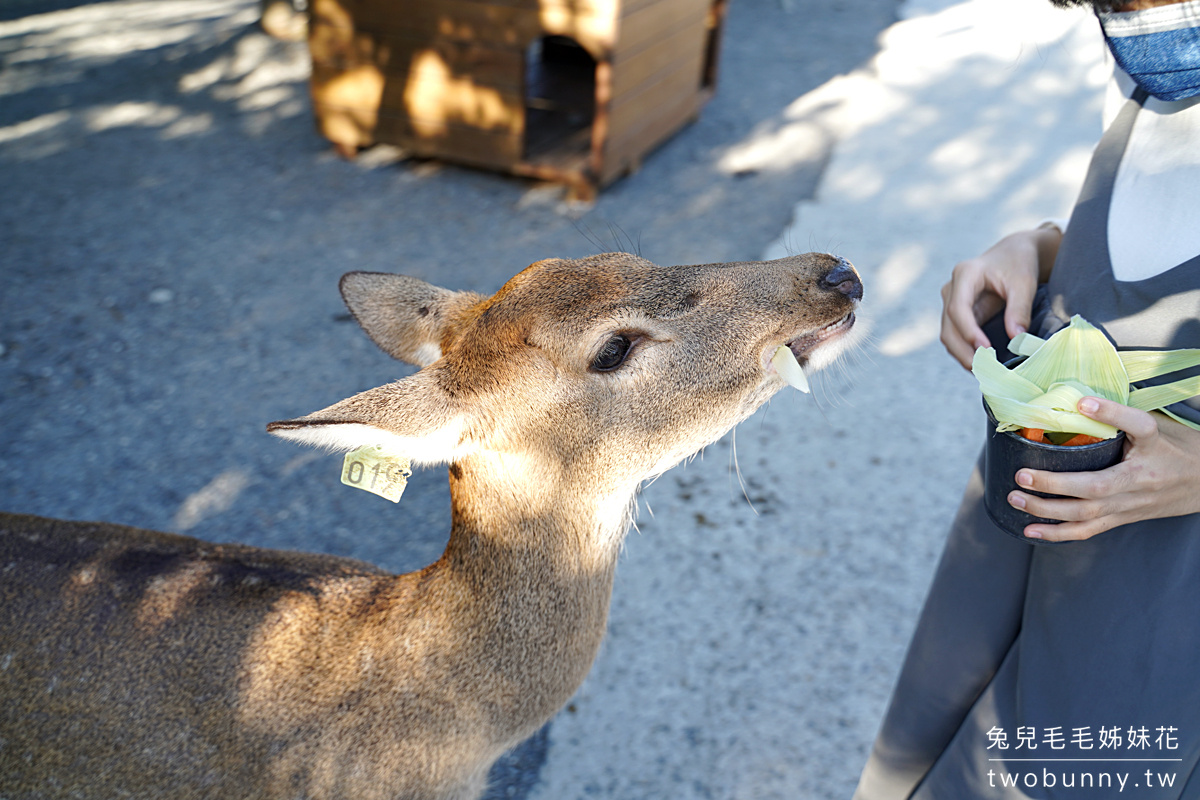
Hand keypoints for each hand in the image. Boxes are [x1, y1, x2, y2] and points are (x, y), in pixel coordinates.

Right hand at [940, 226, 1060, 368]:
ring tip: (984, 372)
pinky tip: (982, 364)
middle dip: (963, 351)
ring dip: (963, 355)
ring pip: (948, 335)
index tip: (986, 350)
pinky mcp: (957, 314)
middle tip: (983, 370)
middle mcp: (951, 289)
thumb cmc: (1019, 264)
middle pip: (948, 327)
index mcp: (965, 275)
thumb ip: (1019, 310)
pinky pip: (956, 337)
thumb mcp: (1024, 282)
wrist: (1014, 254)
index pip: (957, 309)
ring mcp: (951, 302)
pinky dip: (966, 351)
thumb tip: (1016, 340)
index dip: (968, 332)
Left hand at [1008, 397, 1199, 541]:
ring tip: (1016, 499)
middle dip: (1055, 483)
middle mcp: (1140, 479)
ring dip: (1047, 509)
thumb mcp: (1160, 424)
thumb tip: (1081, 398)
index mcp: (1154, 446)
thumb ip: (1125, 414)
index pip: (1138, 426)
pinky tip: (1031, 530)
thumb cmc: (1178, 449)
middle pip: (1095, 486)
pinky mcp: (1123, 517)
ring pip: (1086, 514)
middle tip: (1022, 475)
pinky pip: (1088, 530)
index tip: (1083, 404)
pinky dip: (1057, 533)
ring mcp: (1130, 504)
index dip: (1111, 413)